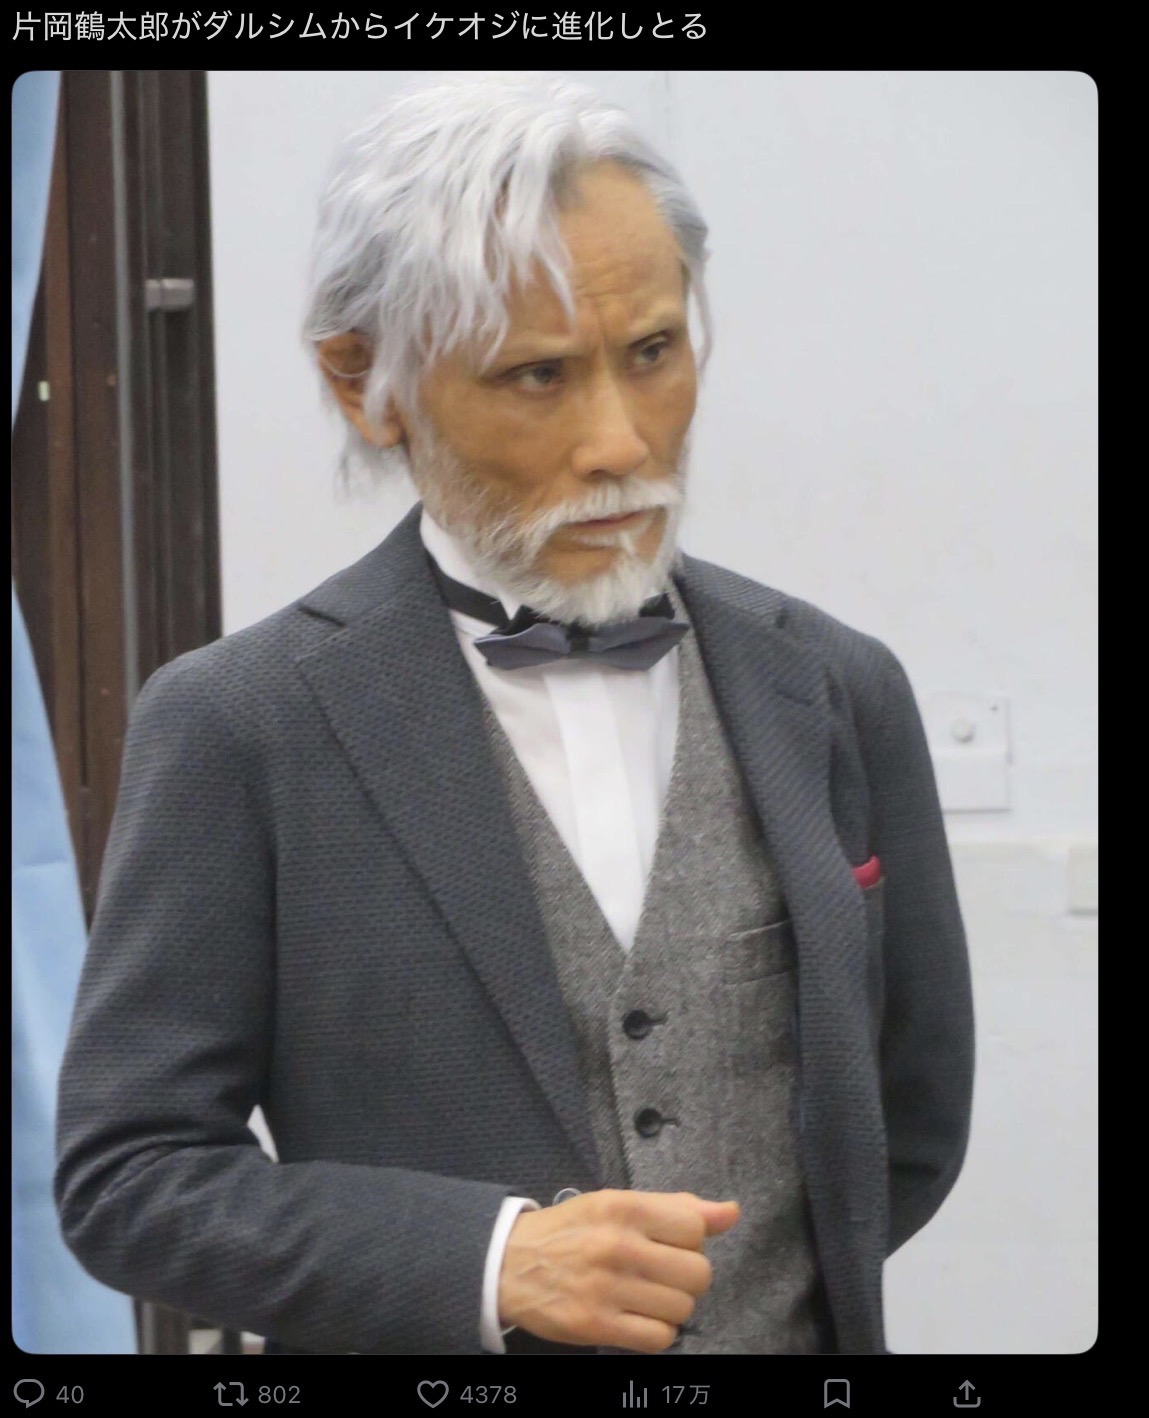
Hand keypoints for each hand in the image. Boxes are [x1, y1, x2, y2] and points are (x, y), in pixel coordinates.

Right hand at [498, 1188, 739, 1351]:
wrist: (508, 1264)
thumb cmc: (570, 1230)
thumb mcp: (616, 1204)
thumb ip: (675, 1207)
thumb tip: (731, 1212)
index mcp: (624, 1208)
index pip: (694, 1226)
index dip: (690, 1239)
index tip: (669, 1242)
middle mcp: (618, 1245)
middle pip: (697, 1273)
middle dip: (686, 1277)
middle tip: (661, 1274)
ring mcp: (607, 1288)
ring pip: (681, 1309)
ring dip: (671, 1307)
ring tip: (647, 1296)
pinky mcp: (596, 1326)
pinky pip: (658, 1339)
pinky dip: (656, 1333)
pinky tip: (638, 1318)